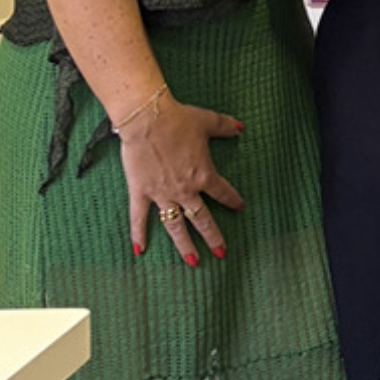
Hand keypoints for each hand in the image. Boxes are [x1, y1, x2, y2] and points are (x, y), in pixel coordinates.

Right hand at [120, 97, 245, 262]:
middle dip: (213, 237)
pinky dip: (138, 233)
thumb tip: (241, 128)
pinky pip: (139, 217)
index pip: (223, 192)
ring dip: (184, 245)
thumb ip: (226, 127)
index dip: (232, 200)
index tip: (239, 207)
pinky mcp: (140, 191)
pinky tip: (139, 251)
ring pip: (175, 225)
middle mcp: (185, 190)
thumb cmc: (178, 119)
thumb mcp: (208, 121)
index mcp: (204, 175)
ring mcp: (162, 193)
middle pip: (202, 218)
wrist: (147, 118)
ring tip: (193, 262)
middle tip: (221, 252)